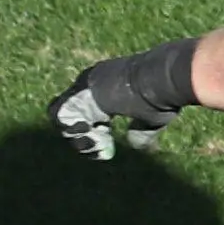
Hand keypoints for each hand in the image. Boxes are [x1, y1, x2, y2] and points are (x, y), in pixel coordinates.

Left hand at [51, 41, 198, 160]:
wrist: (163, 78)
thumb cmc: (162, 95)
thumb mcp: (152, 118)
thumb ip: (141, 130)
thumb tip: (134, 144)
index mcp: (109, 85)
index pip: (88, 112)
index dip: (95, 133)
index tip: (108, 146)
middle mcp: (92, 82)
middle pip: (71, 114)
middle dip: (83, 135)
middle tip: (102, 145)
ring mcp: (83, 86)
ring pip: (62, 116)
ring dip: (76, 136)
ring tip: (94, 143)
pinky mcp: (79, 93)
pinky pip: (60, 117)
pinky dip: (71, 131)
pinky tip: (90, 136)